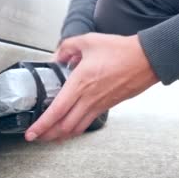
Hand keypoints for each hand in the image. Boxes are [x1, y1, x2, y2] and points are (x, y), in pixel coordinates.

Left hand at [25, 33, 158, 141]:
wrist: (147, 59)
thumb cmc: (121, 50)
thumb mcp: (88, 41)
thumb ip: (67, 47)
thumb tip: (56, 57)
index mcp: (80, 83)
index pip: (57, 110)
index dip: (42, 124)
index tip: (31, 132)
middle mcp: (88, 98)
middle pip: (64, 126)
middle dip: (47, 135)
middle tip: (35, 137)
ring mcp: (98, 105)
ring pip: (75, 128)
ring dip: (60, 135)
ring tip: (49, 137)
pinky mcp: (107, 106)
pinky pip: (87, 123)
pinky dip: (74, 129)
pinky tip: (69, 128)